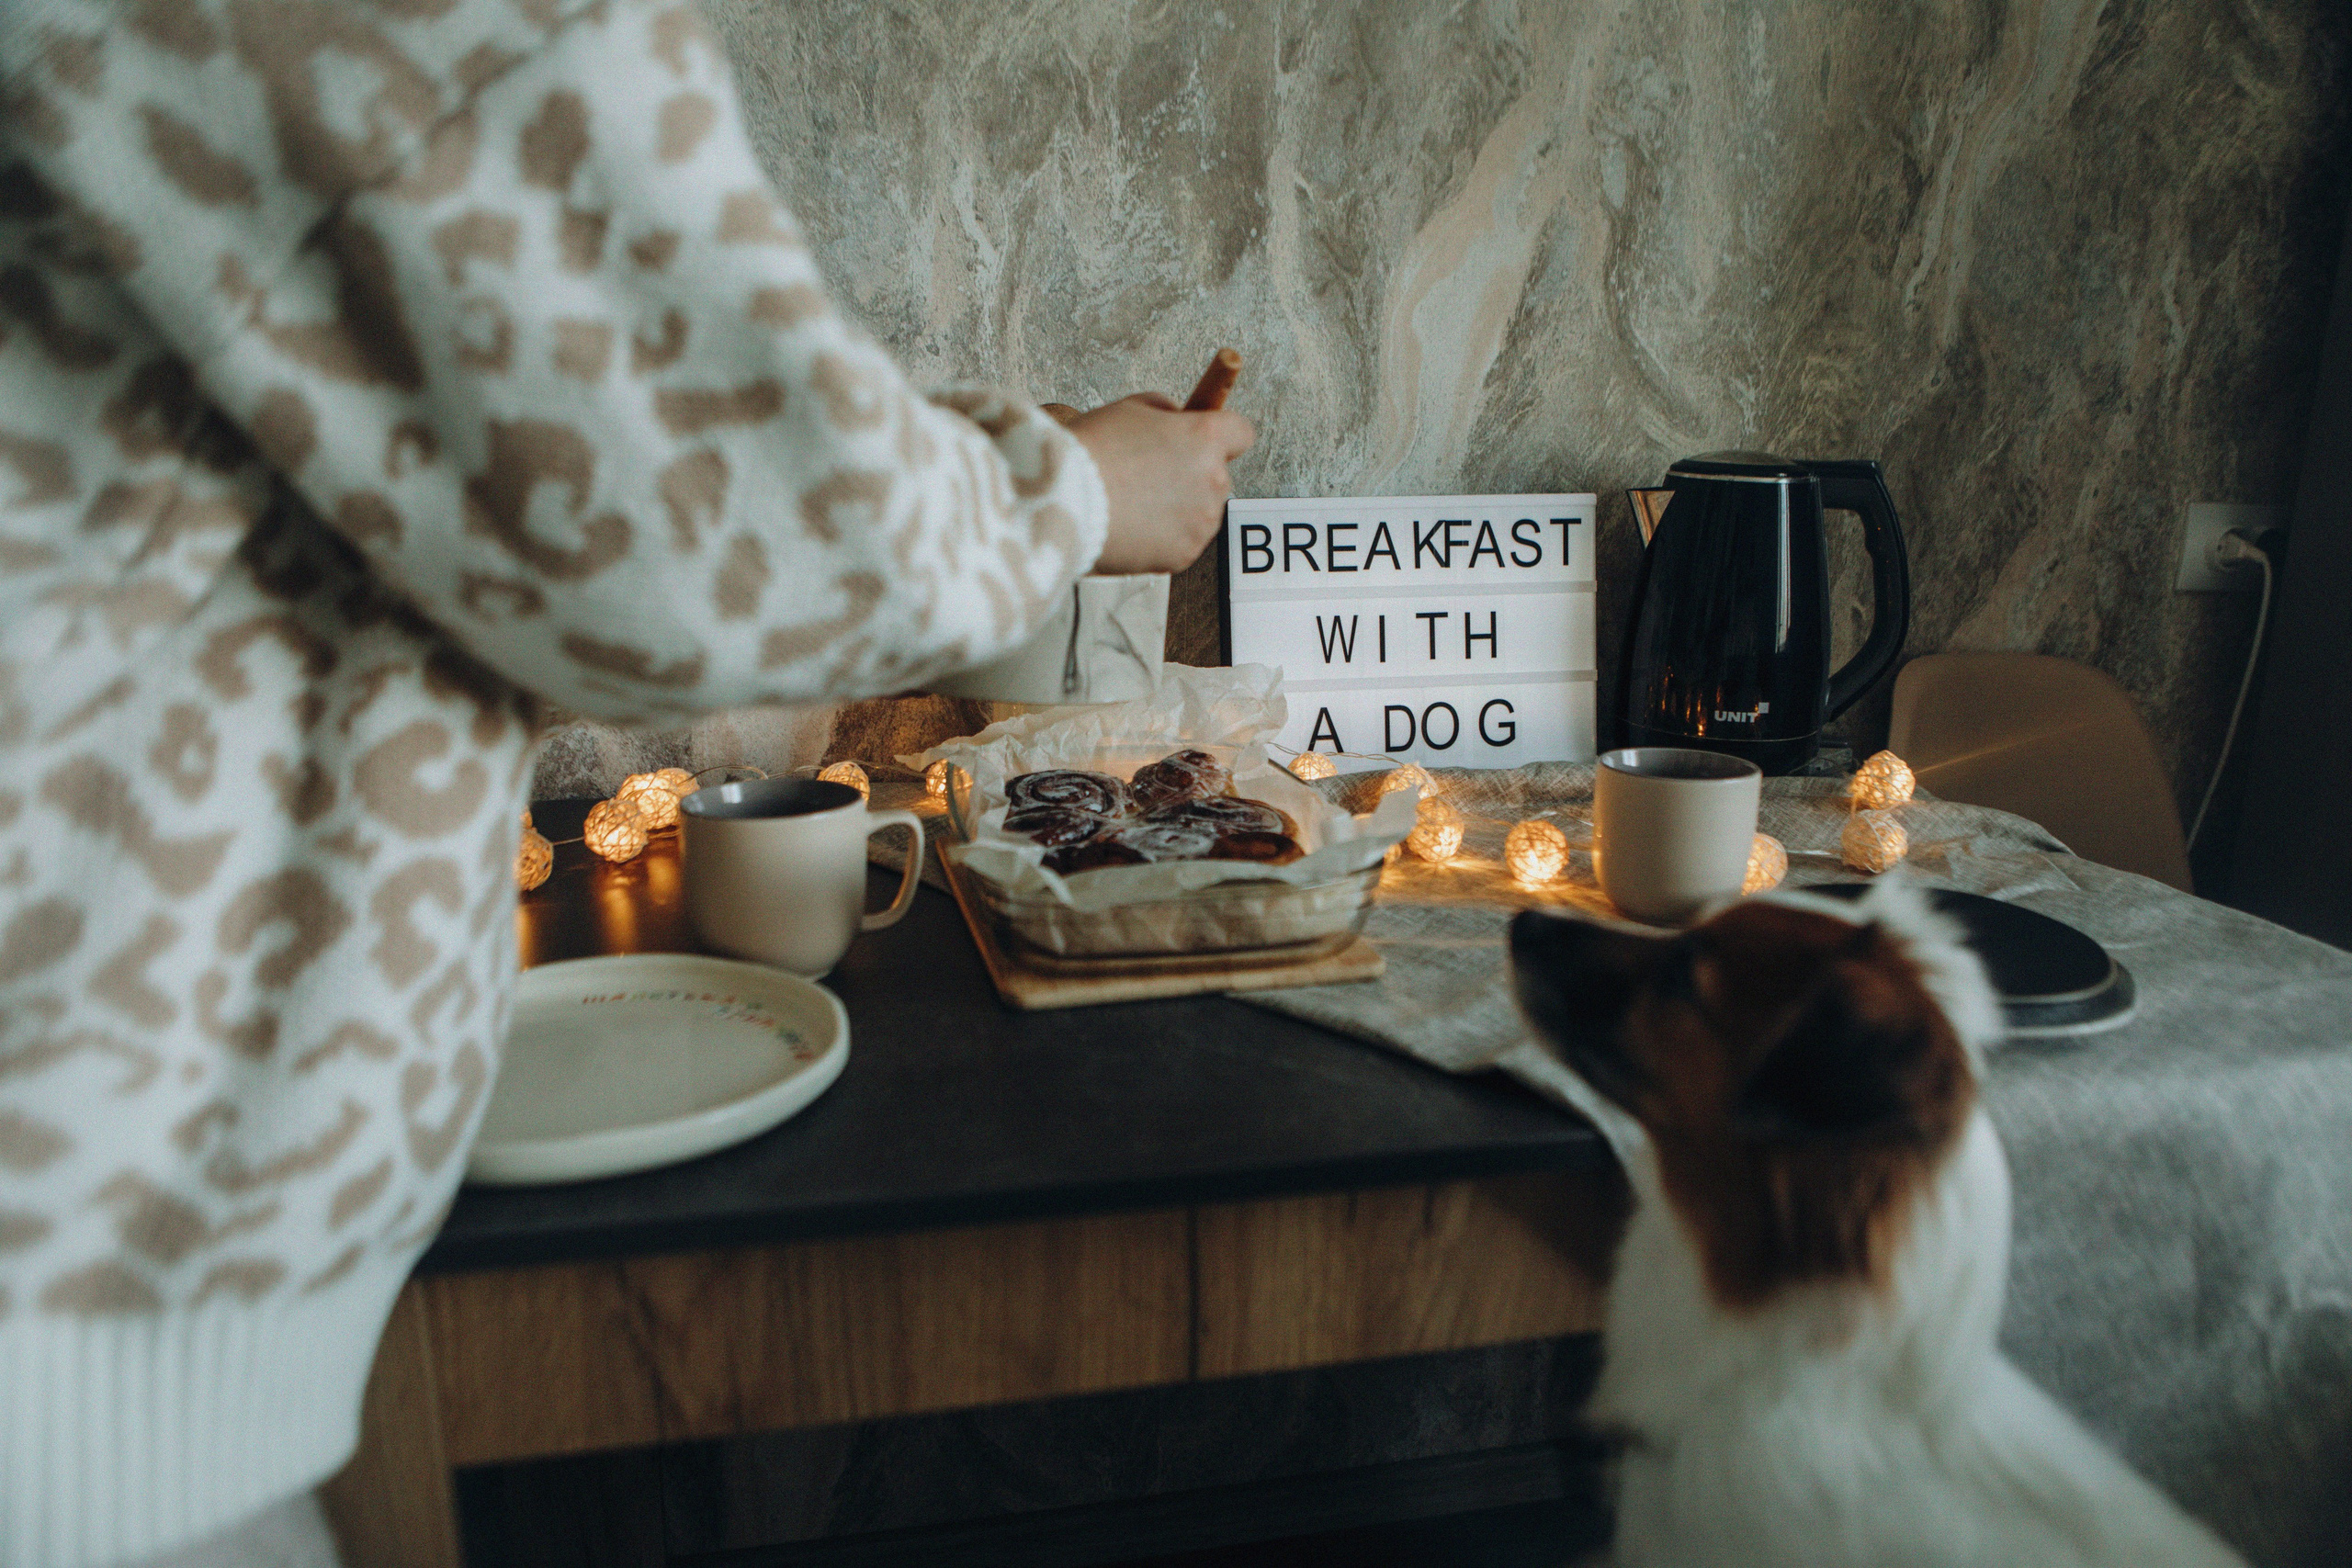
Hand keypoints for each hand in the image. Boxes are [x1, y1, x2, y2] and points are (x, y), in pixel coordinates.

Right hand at [1064, 393, 1254, 574]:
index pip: (1241, 433)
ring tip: (1131, 503)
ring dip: (1177, 507)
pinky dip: (1162, 537)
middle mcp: (1214, 480)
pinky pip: (1181, 541)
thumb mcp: (1128, 409)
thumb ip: (1164, 411)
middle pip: (1218, 475)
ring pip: (1200, 511)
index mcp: (1205, 438)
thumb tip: (1176, 421)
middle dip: (1191, 474)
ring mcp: (1202, 522)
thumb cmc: (1091, 451)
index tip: (1202, 440)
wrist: (1064, 503)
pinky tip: (1130, 526)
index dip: (1222, 434)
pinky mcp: (1184, 555)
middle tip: (1146, 474)